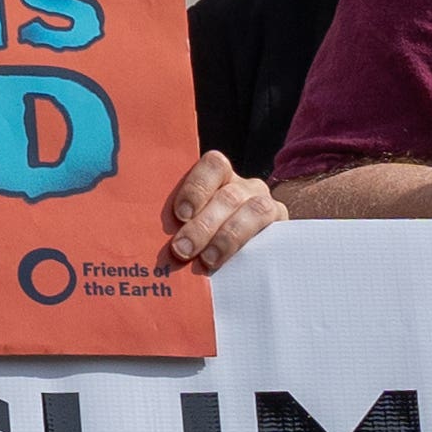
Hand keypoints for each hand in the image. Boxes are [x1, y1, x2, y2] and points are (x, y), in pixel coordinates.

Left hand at [160, 148, 279, 269]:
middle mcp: (244, 187)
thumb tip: (150, 238)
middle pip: (228, 196)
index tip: (180, 215)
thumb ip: (179, 222)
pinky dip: (251, 248)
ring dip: (227, 237)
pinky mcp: (282, 227)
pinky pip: (274, 234)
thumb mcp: (191, 222)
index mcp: (220, 177)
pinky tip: (236, 266)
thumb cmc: (205, 236)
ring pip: (254, 211)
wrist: (250, 251)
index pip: (214, 165)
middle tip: (182, 249)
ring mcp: (265, 205)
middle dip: (203, 225)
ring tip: (207, 261)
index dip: (197, 188)